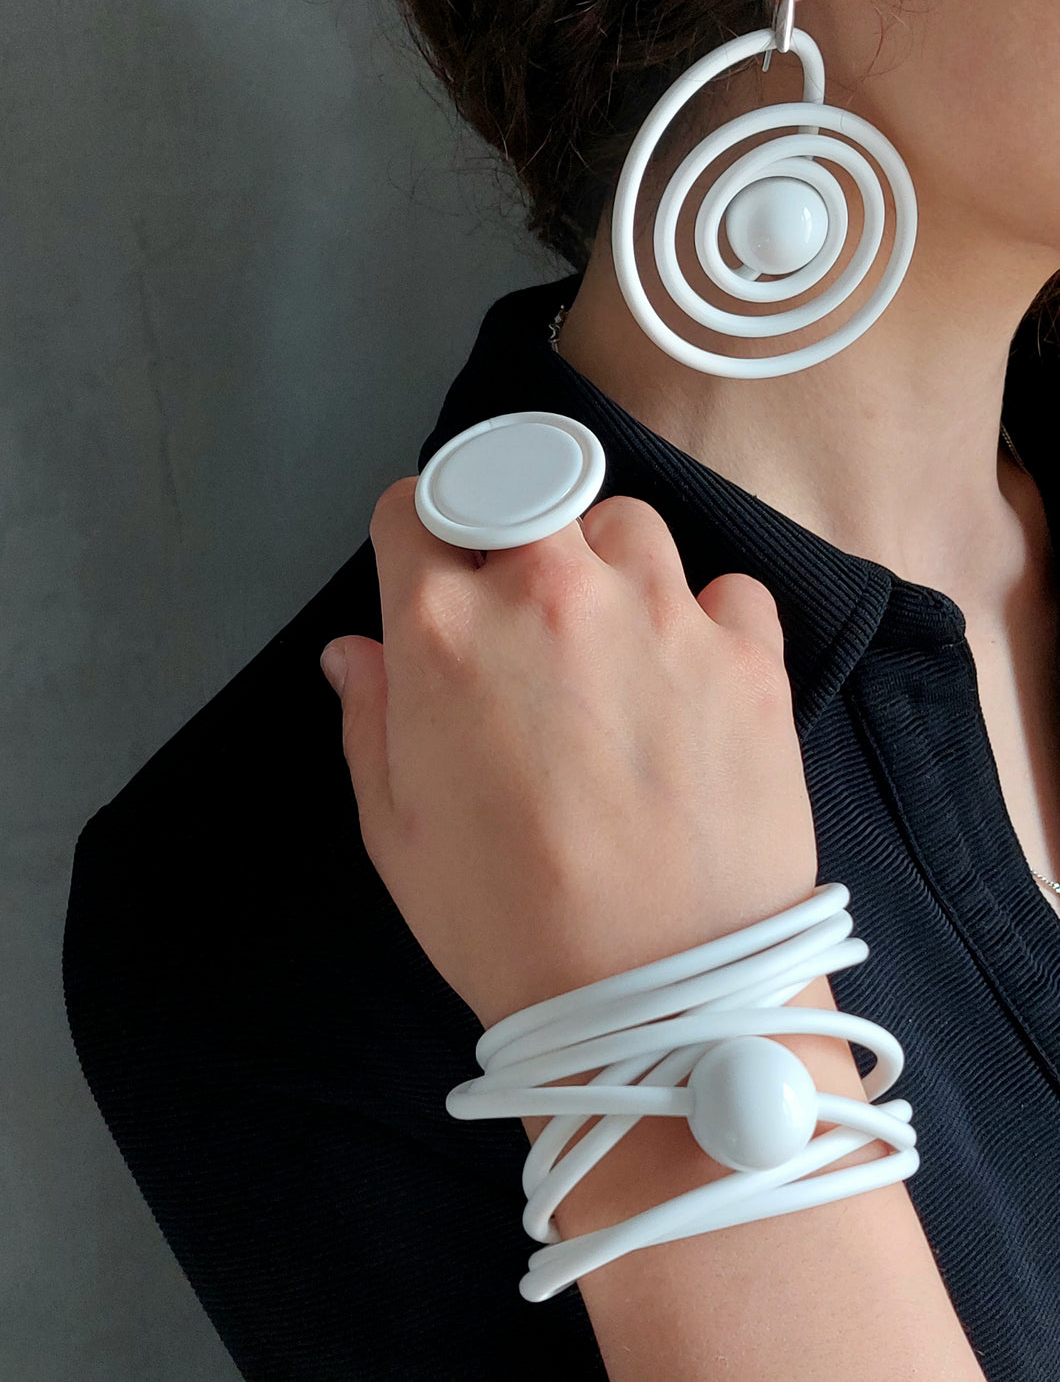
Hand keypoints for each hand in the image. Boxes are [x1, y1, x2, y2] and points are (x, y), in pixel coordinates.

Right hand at [320, 476, 817, 1029]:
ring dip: (609, 568)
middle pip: (526, 488)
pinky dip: (708, 620)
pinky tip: (697, 683)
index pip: (415, 507)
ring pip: (628, 526)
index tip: (435, 576)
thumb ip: (368, 719)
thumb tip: (355, 650)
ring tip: (618, 649)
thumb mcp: (395, 834)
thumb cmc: (504, 925)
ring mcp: (661, 614)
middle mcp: (552, 592)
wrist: (660, 1000)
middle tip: (528, 618)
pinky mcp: (750, 654)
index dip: (419, 538)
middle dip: (515, 536)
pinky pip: (728, 591)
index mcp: (444, 630)